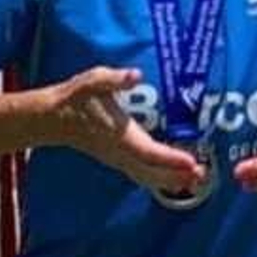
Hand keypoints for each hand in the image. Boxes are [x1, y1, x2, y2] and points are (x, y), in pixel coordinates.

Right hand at [41, 67, 205, 197]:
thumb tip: (134, 75)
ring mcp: (118, 160)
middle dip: (178, 175)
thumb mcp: (93, 81)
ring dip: (172, 181)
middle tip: (204, 175)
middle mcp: (120, 152)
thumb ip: (114, 79)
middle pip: (153, 172)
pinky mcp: (118, 161)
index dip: (170, 158)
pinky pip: (142, 176)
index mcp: (119, 134)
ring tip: (198, 181)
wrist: (53, 119)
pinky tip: (176, 180)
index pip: (149, 151)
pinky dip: (160, 180)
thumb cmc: (75, 98)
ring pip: (147, 178)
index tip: (192, 161)